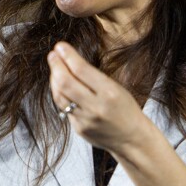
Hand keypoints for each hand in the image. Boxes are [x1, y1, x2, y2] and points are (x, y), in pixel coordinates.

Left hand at [46, 41, 154, 155]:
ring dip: (54, 79)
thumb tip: (68, 59)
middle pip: (65, 82)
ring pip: (59, 96)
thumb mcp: (116, 88)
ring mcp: (85, 119)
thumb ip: (93, 77)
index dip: (67, 56)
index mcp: (110, 93)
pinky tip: (59, 86)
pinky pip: (63, 108)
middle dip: (56, 66)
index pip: (81, 70)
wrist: (132, 139)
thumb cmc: (125, 109)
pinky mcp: (78, 128)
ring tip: (55, 69)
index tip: (60, 46)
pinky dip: (59, 94)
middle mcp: (96, 107)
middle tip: (52, 55)